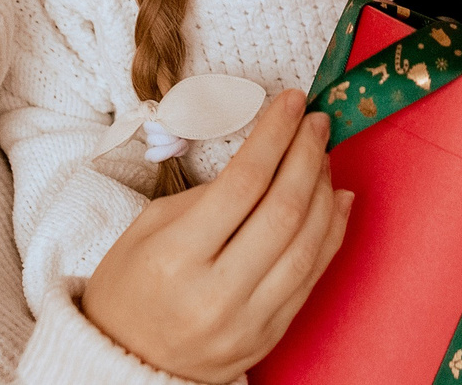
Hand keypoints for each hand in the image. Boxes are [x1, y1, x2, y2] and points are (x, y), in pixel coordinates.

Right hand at [81, 89, 353, 382]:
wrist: (124, 363)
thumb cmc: (129, 287)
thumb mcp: (148, 228)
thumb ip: (207, 195)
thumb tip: (266, 160)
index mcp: (176, 258)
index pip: (243, 183)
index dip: (274, 135)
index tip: (291, 102)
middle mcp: (216, 294)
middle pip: (283, 211)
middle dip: (307, 155)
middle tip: (316, 121)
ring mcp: (248, 322)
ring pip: (308, 245)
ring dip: (324, 190)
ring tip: (324, 154)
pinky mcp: (269, 337)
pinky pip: (313, 278)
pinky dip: (332, 233)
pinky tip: (337, 199)